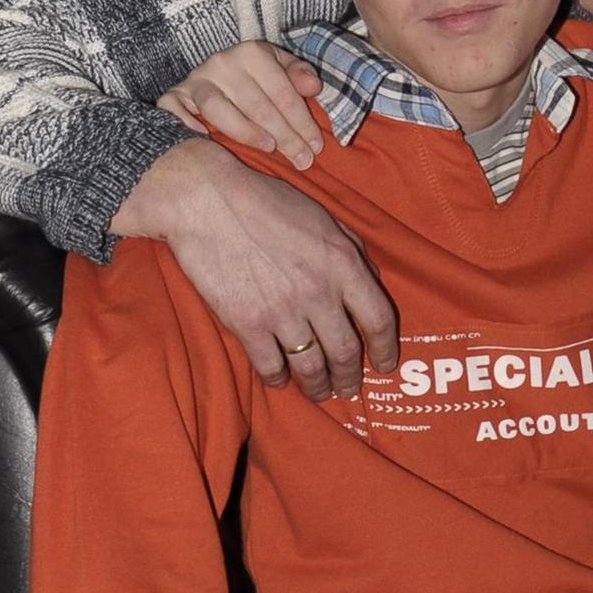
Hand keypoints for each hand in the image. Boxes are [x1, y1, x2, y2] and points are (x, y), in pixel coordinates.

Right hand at [112, 139, 398, 398]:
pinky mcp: (247, 323)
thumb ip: (352, 251)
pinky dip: (278, 378)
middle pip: (346, 352)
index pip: (379, 319)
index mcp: (342, 263)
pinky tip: (280, 378)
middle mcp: (318, 292)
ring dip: (318, 385)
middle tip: (348, 389)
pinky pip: (270, 365)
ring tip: (319, 391)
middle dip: (350, 378)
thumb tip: (370, 282)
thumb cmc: (265, 203)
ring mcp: (282, 311)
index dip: (385, 349)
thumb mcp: (323, 218)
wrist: (207, 201)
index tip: (385, 365)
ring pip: (311, 366)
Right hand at [158, 41, 325, 169]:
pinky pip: (176, 110)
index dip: (302, 121)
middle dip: (284, 136)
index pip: (282, 92)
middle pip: (256, 105)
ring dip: (245, 131)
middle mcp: (222, 62)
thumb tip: (314, 87)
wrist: (214, 75)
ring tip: (267, 148)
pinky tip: (206, 141)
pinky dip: (188, 124)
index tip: (316, 146)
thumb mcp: (281, 68)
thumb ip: (299, 75)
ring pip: (219, 109)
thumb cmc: (256, 78)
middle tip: (302, 160)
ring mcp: (197, 80)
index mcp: (252, 53)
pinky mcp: (176, 95)